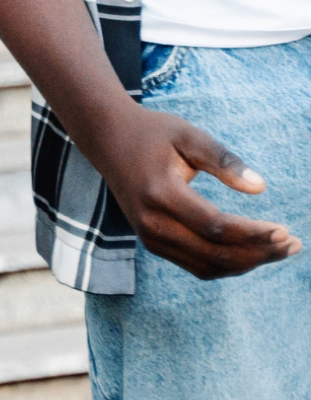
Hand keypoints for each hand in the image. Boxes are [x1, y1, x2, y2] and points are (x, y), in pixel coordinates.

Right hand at [97, 104, 300, 278]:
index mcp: (160, 194)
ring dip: (248, 263)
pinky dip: (228, 263)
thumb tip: (261, 188)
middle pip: (216, 255)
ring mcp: (150, 238)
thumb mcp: (187, 135)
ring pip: (209, 267)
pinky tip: (252, 251)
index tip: (285, 230)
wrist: (107, 138)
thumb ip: (223, 160)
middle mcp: (152, 223)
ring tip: (280, 250)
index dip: (254, 233)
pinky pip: (198, 266)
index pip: (217, 227)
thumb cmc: (152, 132)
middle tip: (293, 245)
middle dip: (259, 254)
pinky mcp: (153, 243)